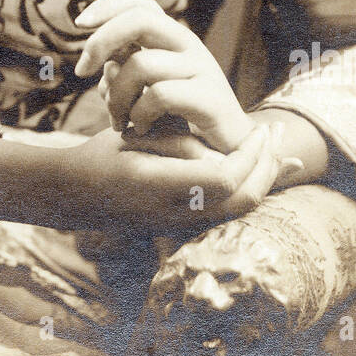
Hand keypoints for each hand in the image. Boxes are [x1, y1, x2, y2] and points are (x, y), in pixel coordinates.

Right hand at [65, 122, 281, 231]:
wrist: (75, 194)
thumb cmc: (103, 156)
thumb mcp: (140, 139)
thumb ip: (182, 147)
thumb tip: (227, 157)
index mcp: (162, 188)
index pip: (226, 178)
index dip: (250, 155)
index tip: (261, 130)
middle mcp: (176, 215)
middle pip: (242, 200)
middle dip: (268, 168)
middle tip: (279, 135)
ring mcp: (180, 225)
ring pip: (239, 209)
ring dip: (262, 178)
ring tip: (275, 149)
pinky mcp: (183, 226)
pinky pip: (226, 210)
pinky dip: (247, 188)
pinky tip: (259, 169)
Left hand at [73, 0, 252, 153]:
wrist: (230, 149)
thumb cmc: (183, 118)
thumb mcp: (152, 87)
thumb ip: (127, 70)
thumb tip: (100, 63)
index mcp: (173, 38)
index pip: (140, 2)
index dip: (107, 6)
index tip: (78, 24)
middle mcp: (189, 45)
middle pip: (138, 20)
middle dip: (100, 41)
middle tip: (81, 72)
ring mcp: (201, 69)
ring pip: (140, 65)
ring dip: (116, 96)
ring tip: (117, 121)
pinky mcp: (209, 98)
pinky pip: (159, 95)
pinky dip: (139, 114)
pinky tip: (140, 129)